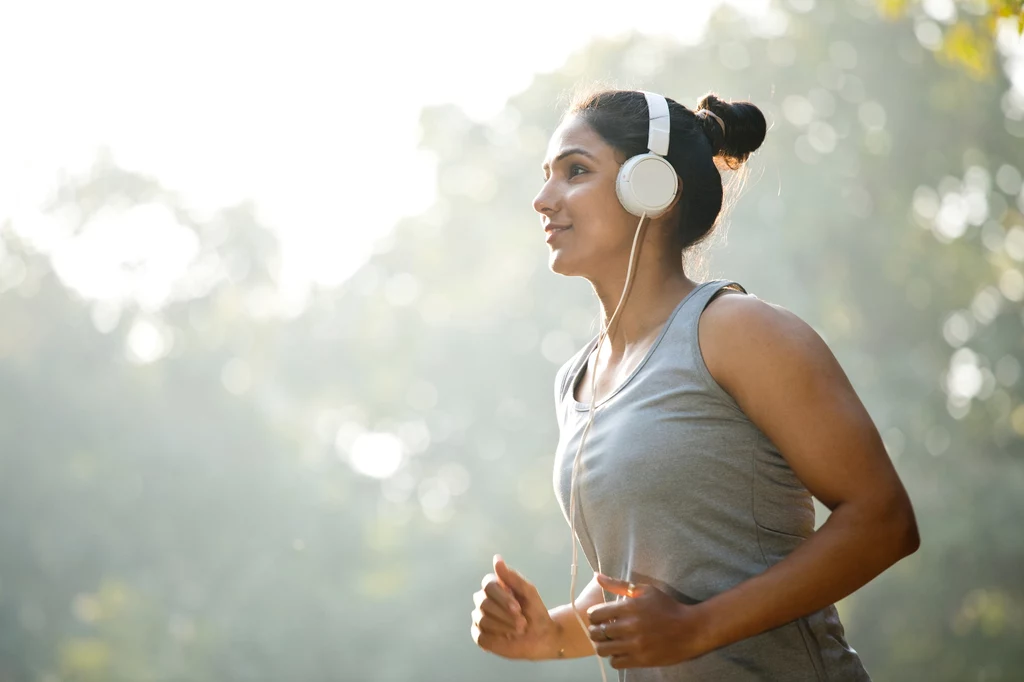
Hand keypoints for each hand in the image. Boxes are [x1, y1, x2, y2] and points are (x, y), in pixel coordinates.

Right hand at [471, 554, 560, 659]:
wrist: (541, 635)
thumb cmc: (535, 611)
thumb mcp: (528, 592)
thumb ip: (512, 577)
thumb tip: (496, 558)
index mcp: (493, 587)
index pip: (488, 586)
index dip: (503, 598)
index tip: (518, 607)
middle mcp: (482, 601)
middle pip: (484, 603)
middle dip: (505, 614)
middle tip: (523, 622)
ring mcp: (479, 618)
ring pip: (482, 620)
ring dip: (504, 626)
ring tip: (519, 629)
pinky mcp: (479, 636)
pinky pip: (481, 636)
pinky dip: (497, 637)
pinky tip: (508, 637)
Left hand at [586, 573, 708, 668]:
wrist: (691, 629)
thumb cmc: (667, 607)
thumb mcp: (645, 590)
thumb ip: (618, 585)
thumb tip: (596, 576)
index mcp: (629, 607)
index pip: (595, 614)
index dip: (593, 616)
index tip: (599, 617)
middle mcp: (630, 627)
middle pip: (596, 633)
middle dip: (595, 631)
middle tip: (602, 630)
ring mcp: (635, 645)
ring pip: (603, 650)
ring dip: (603, 645)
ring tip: (610, 642)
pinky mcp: (641, 659)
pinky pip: (616, 662)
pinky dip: (615, 657)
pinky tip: (621, 650)